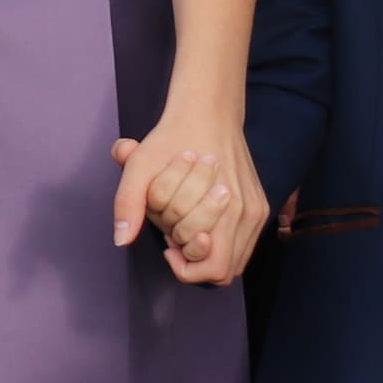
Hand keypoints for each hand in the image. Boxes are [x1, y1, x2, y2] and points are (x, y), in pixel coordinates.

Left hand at [110, 108, 264, 283]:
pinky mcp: (260, 207)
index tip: (166, 242)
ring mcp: (257, 211)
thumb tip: (121, 240)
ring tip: (185, 226)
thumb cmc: (172, 139)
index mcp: (226, 206)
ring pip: (235, 262)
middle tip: (173, 231)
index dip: (183, 263)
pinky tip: (198, 222)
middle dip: (192, 255)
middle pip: (223, 270)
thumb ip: (128, 203)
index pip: (212, 268)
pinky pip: (242, 246)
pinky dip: (219, 244)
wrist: (207, 113)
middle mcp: (248, 213)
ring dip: (206, 252)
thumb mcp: (140, 166)